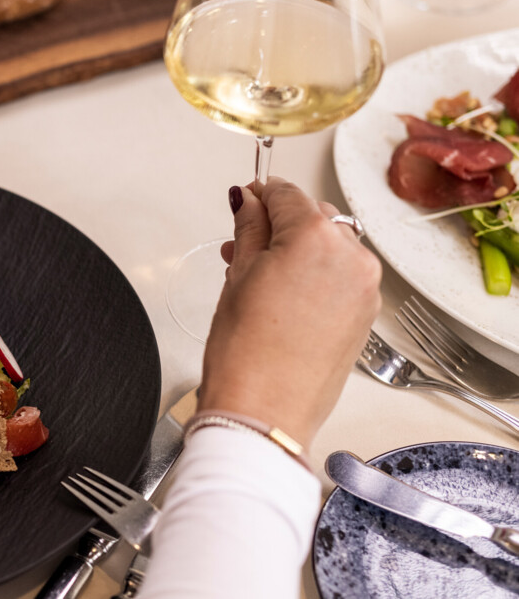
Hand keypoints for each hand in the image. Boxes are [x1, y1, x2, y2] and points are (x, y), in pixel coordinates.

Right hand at [199, 177, 381, 450]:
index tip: (245, 198)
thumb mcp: (238, 275)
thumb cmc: (247, 353)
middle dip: (281, 222)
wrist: (265, 411)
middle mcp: (352, 258)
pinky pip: (342, 275)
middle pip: (316, 217)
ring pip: (332, 246)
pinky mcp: (366, 315)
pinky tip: (282, 293)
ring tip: (258, 272)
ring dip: (299, 248)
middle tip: (243, 240)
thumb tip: (248, 203)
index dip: (260, 193)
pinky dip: (316, 274)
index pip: (288, 195)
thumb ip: (249, 229)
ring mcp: (365, 288)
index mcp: (316, 238)